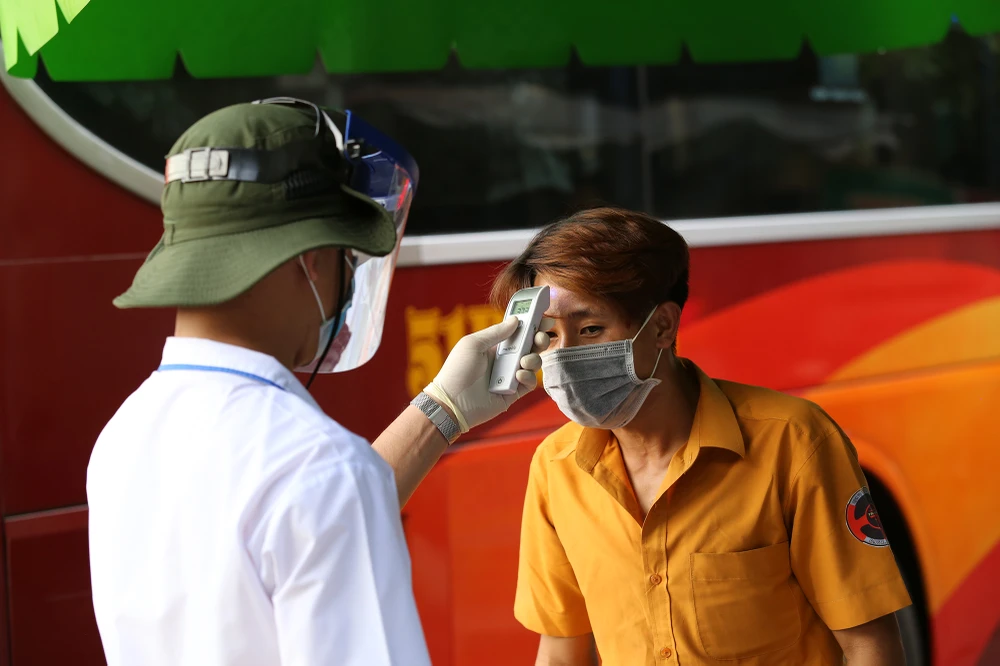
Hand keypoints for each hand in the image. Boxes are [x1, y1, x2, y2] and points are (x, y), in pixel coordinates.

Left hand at [425, 316, 552, 431]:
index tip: (543, 318)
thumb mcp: (473, 344)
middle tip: (540, 338)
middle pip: (530, 346)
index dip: (531, 325)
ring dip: (533, 359)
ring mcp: (509, 376)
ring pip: (533, 363)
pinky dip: (527, 377)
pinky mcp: (513, 393)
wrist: (451, 402)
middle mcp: (504, 360)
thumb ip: (496, 332)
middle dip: (539, 340)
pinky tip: (517, 376)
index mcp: (494, 346)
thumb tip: (516, 320)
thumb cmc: (457, 371)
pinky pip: (529, 382)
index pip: (517, 332)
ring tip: (523, 361)